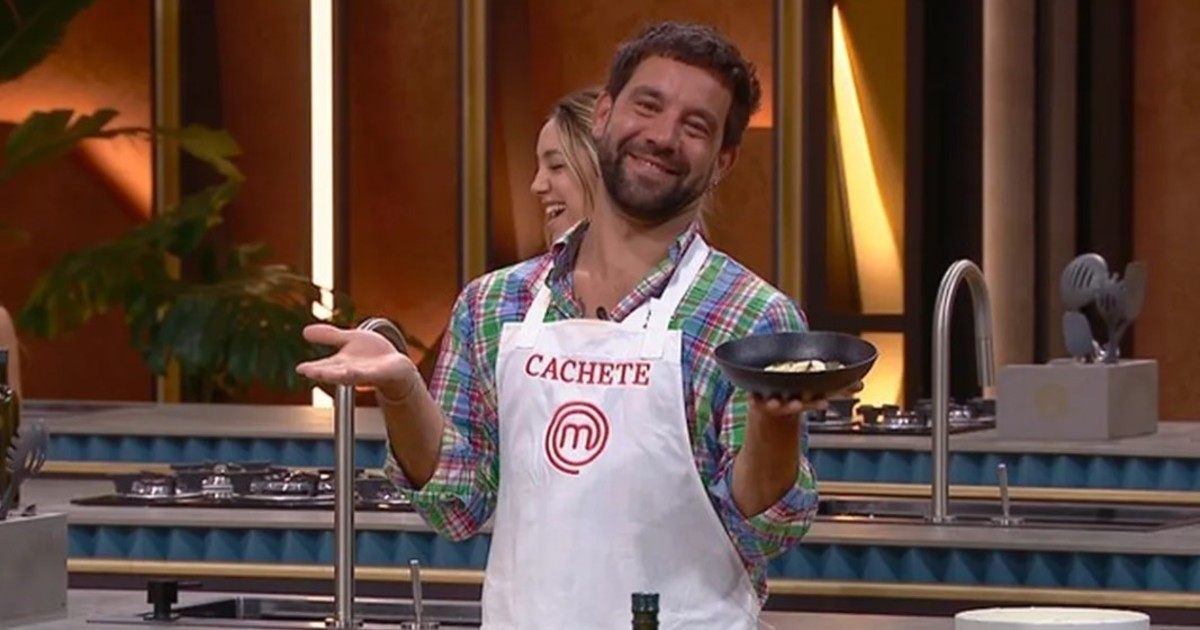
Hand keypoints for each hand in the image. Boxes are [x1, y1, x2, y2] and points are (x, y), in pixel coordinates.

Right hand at [295, 323, 418, 400]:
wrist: (397, 368)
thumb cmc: (372, 355)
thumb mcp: (350, 340)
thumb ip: (329, 336)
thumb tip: (304, 331)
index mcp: (341, 364)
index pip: (323, 366)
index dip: (312, 368)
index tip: (300, 369)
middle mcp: (350, 370)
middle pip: (334, 372)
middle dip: (322, 373)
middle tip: (309, 372)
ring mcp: (366, 373)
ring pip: (350, 375)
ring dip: (339, 375)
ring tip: (327, 374)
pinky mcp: (381, 373)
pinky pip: (370, 374)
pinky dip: (361, 372)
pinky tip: (353, 370)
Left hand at [749, 381, 864, 418]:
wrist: (771, 409)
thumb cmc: (797, 396)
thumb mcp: (814, 390)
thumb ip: (838, 388)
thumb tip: (861, 384)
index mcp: (802, 401)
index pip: (811, 402)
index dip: (816, 403)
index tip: (822, 402)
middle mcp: (787, 403)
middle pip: (793, 404)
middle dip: (795, 405)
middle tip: (797, 404)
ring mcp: (771, 402)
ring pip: (774, 404)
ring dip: (775, 404)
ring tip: (773, 402)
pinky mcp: (755, 400)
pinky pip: (753, 399)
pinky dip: (752, 399)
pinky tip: (750, 397)